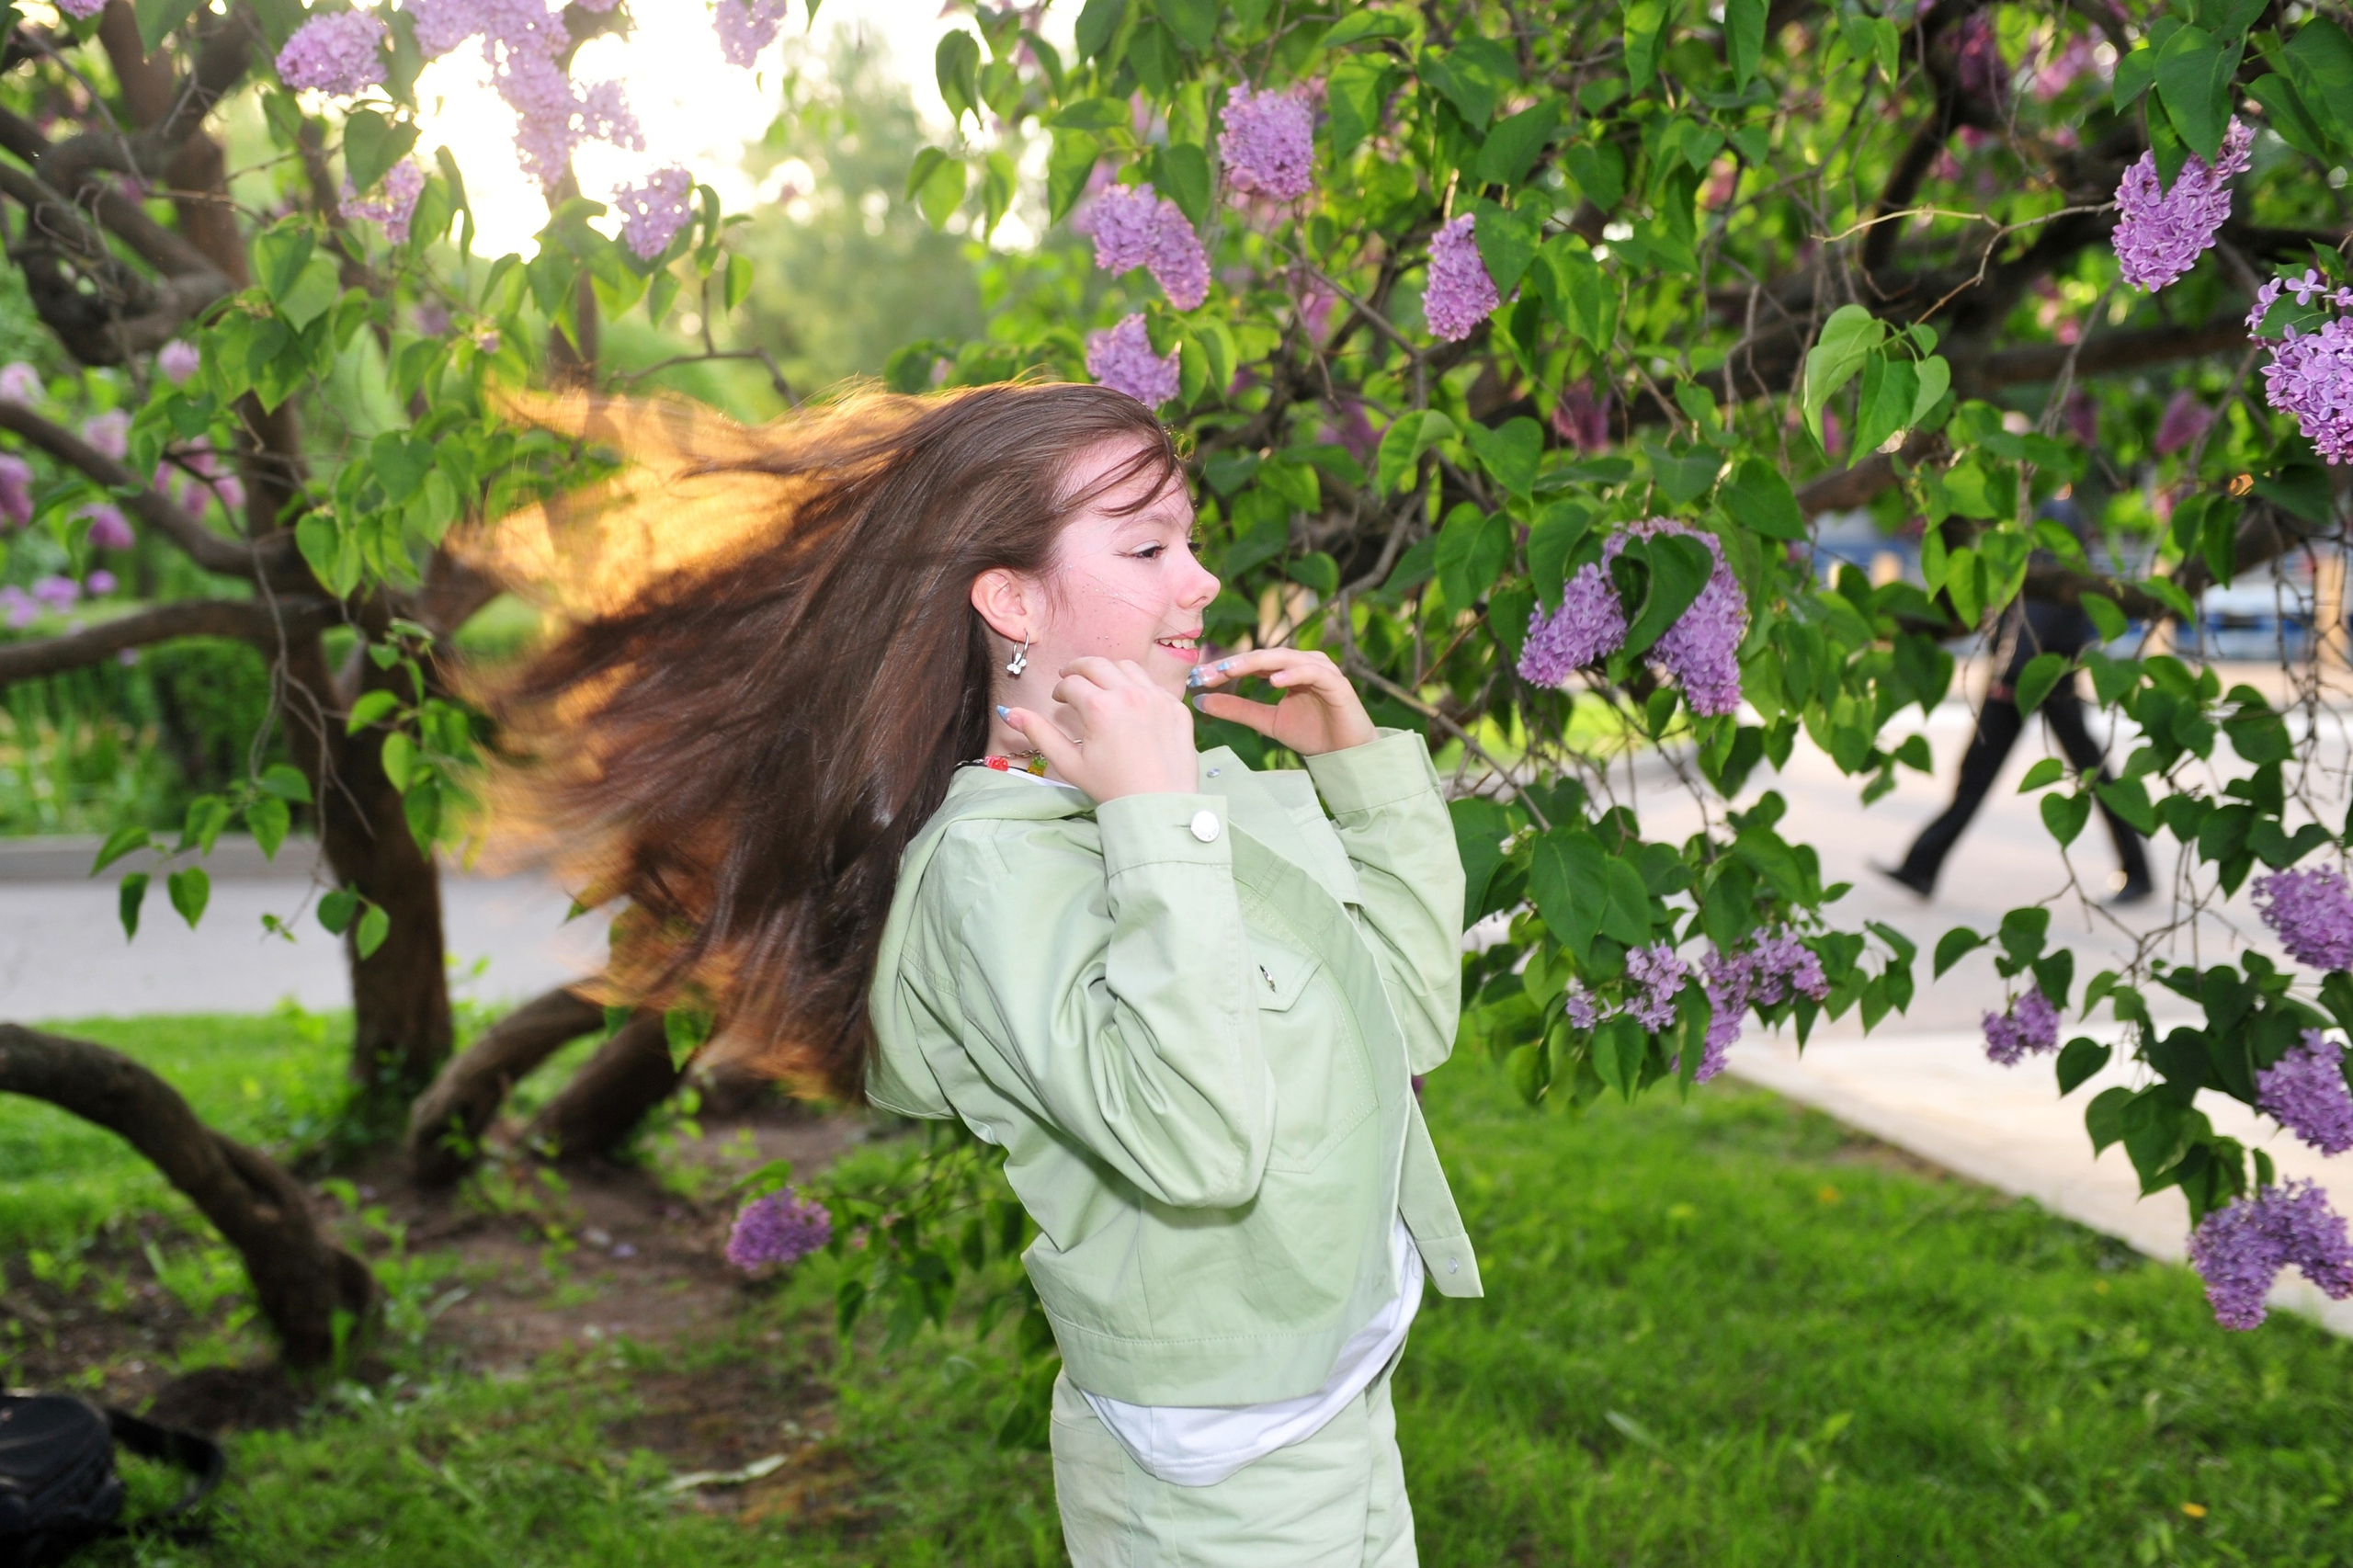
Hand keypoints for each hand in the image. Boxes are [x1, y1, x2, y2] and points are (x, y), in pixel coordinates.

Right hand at [1001, 657, 1199, 800]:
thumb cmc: (1112, 788)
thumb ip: (1039, 734)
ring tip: (1100, 685)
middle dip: (1078, 669)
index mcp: (1100, 707)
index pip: (1071, 684)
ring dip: (1108, 671)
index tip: (1058, 700)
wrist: (1159, 804)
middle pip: (1096, 664)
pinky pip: (1152, 684)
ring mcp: (1156, 698)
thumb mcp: (1069, 764)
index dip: (1059, 690)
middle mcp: (1129, 694)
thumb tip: (1009, 712)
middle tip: (1070, 678)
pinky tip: (1129, 702)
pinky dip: (1136, 686)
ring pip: (1127, 667)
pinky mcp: (1175, 706)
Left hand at [1188, 648, 1376, 755]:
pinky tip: (1274, 681)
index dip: (1224, 668)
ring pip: (1285, 658)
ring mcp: (1321, 669)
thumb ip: (1238, 710)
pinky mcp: (1336, 682)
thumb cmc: (1312, 733)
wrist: (1346, 754)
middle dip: (1235, 663)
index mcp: (1286, 669)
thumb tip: (1201, 701)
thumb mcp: (1267, 722)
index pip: (1250, 663)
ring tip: (1232, 670)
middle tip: (1210, 672)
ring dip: (1257, 663)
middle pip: (1264, 656)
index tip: (1198, 678)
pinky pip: (1312, 672)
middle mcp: (1302, 663)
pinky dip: (1293, 673)